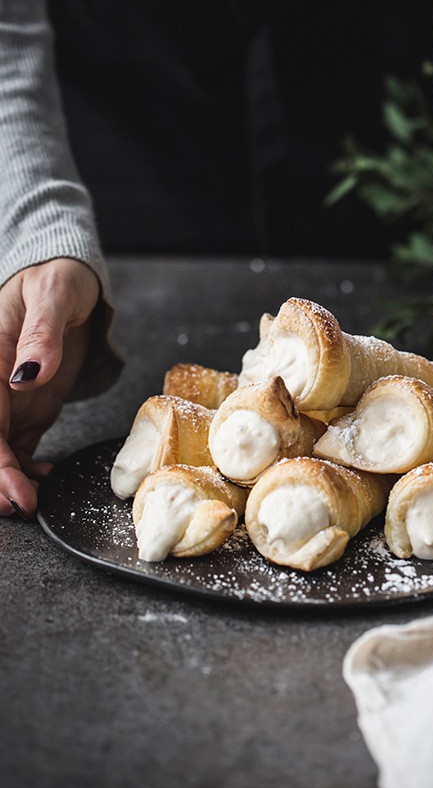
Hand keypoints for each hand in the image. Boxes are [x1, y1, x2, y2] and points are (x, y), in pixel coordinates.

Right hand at [0, 258, 99, 517]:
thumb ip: (41, 334)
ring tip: (31, 502)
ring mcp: (5, 400)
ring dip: (7, 481)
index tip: (12, 489)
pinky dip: (25, 470)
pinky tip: (43, 479)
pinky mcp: (25, 410)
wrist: (70, 282)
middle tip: (21, 506)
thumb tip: (30, 374)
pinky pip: (17, 448)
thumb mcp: (53, 294)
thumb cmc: (57, 280)